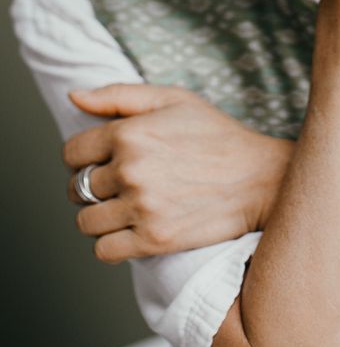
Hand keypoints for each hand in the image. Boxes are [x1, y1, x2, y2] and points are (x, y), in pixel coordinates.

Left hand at [64, 83, 293, 263]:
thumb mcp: (173, 100)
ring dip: (98, 217)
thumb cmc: (218, 136)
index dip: (83, 156)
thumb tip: (73, 96)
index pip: (72, 152)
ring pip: (86, 222)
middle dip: (90, 186)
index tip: (103, 160)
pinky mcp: (154, 240)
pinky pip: (104, 251)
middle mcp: (130, 170)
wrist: (261, 178)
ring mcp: (142, 208)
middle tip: (117, 184)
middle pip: (77, 187)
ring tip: (123, 208)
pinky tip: (129, 231)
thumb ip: (118, 95)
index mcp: (129, 133)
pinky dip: (110, 244)